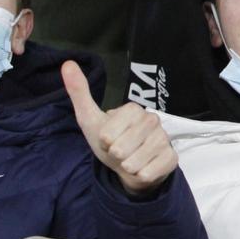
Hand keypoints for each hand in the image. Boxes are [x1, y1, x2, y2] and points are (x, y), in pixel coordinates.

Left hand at [63, 59, 178, 193]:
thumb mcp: (90, 119)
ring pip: (135, 162)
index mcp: (134, 109)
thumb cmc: (109, 141)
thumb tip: (67, 63)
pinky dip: (141, 175)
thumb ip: (79, 93)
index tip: (107, 140)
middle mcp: (153, 120)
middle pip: (121, 149)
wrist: (128, 165)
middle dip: (114, 156)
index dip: (104, 142)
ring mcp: (164, 138)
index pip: (108, 134)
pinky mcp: (172, 157)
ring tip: (129, 161)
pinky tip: (142, 169)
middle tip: (119, 152)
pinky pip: (150, 172)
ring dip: (127, 167)